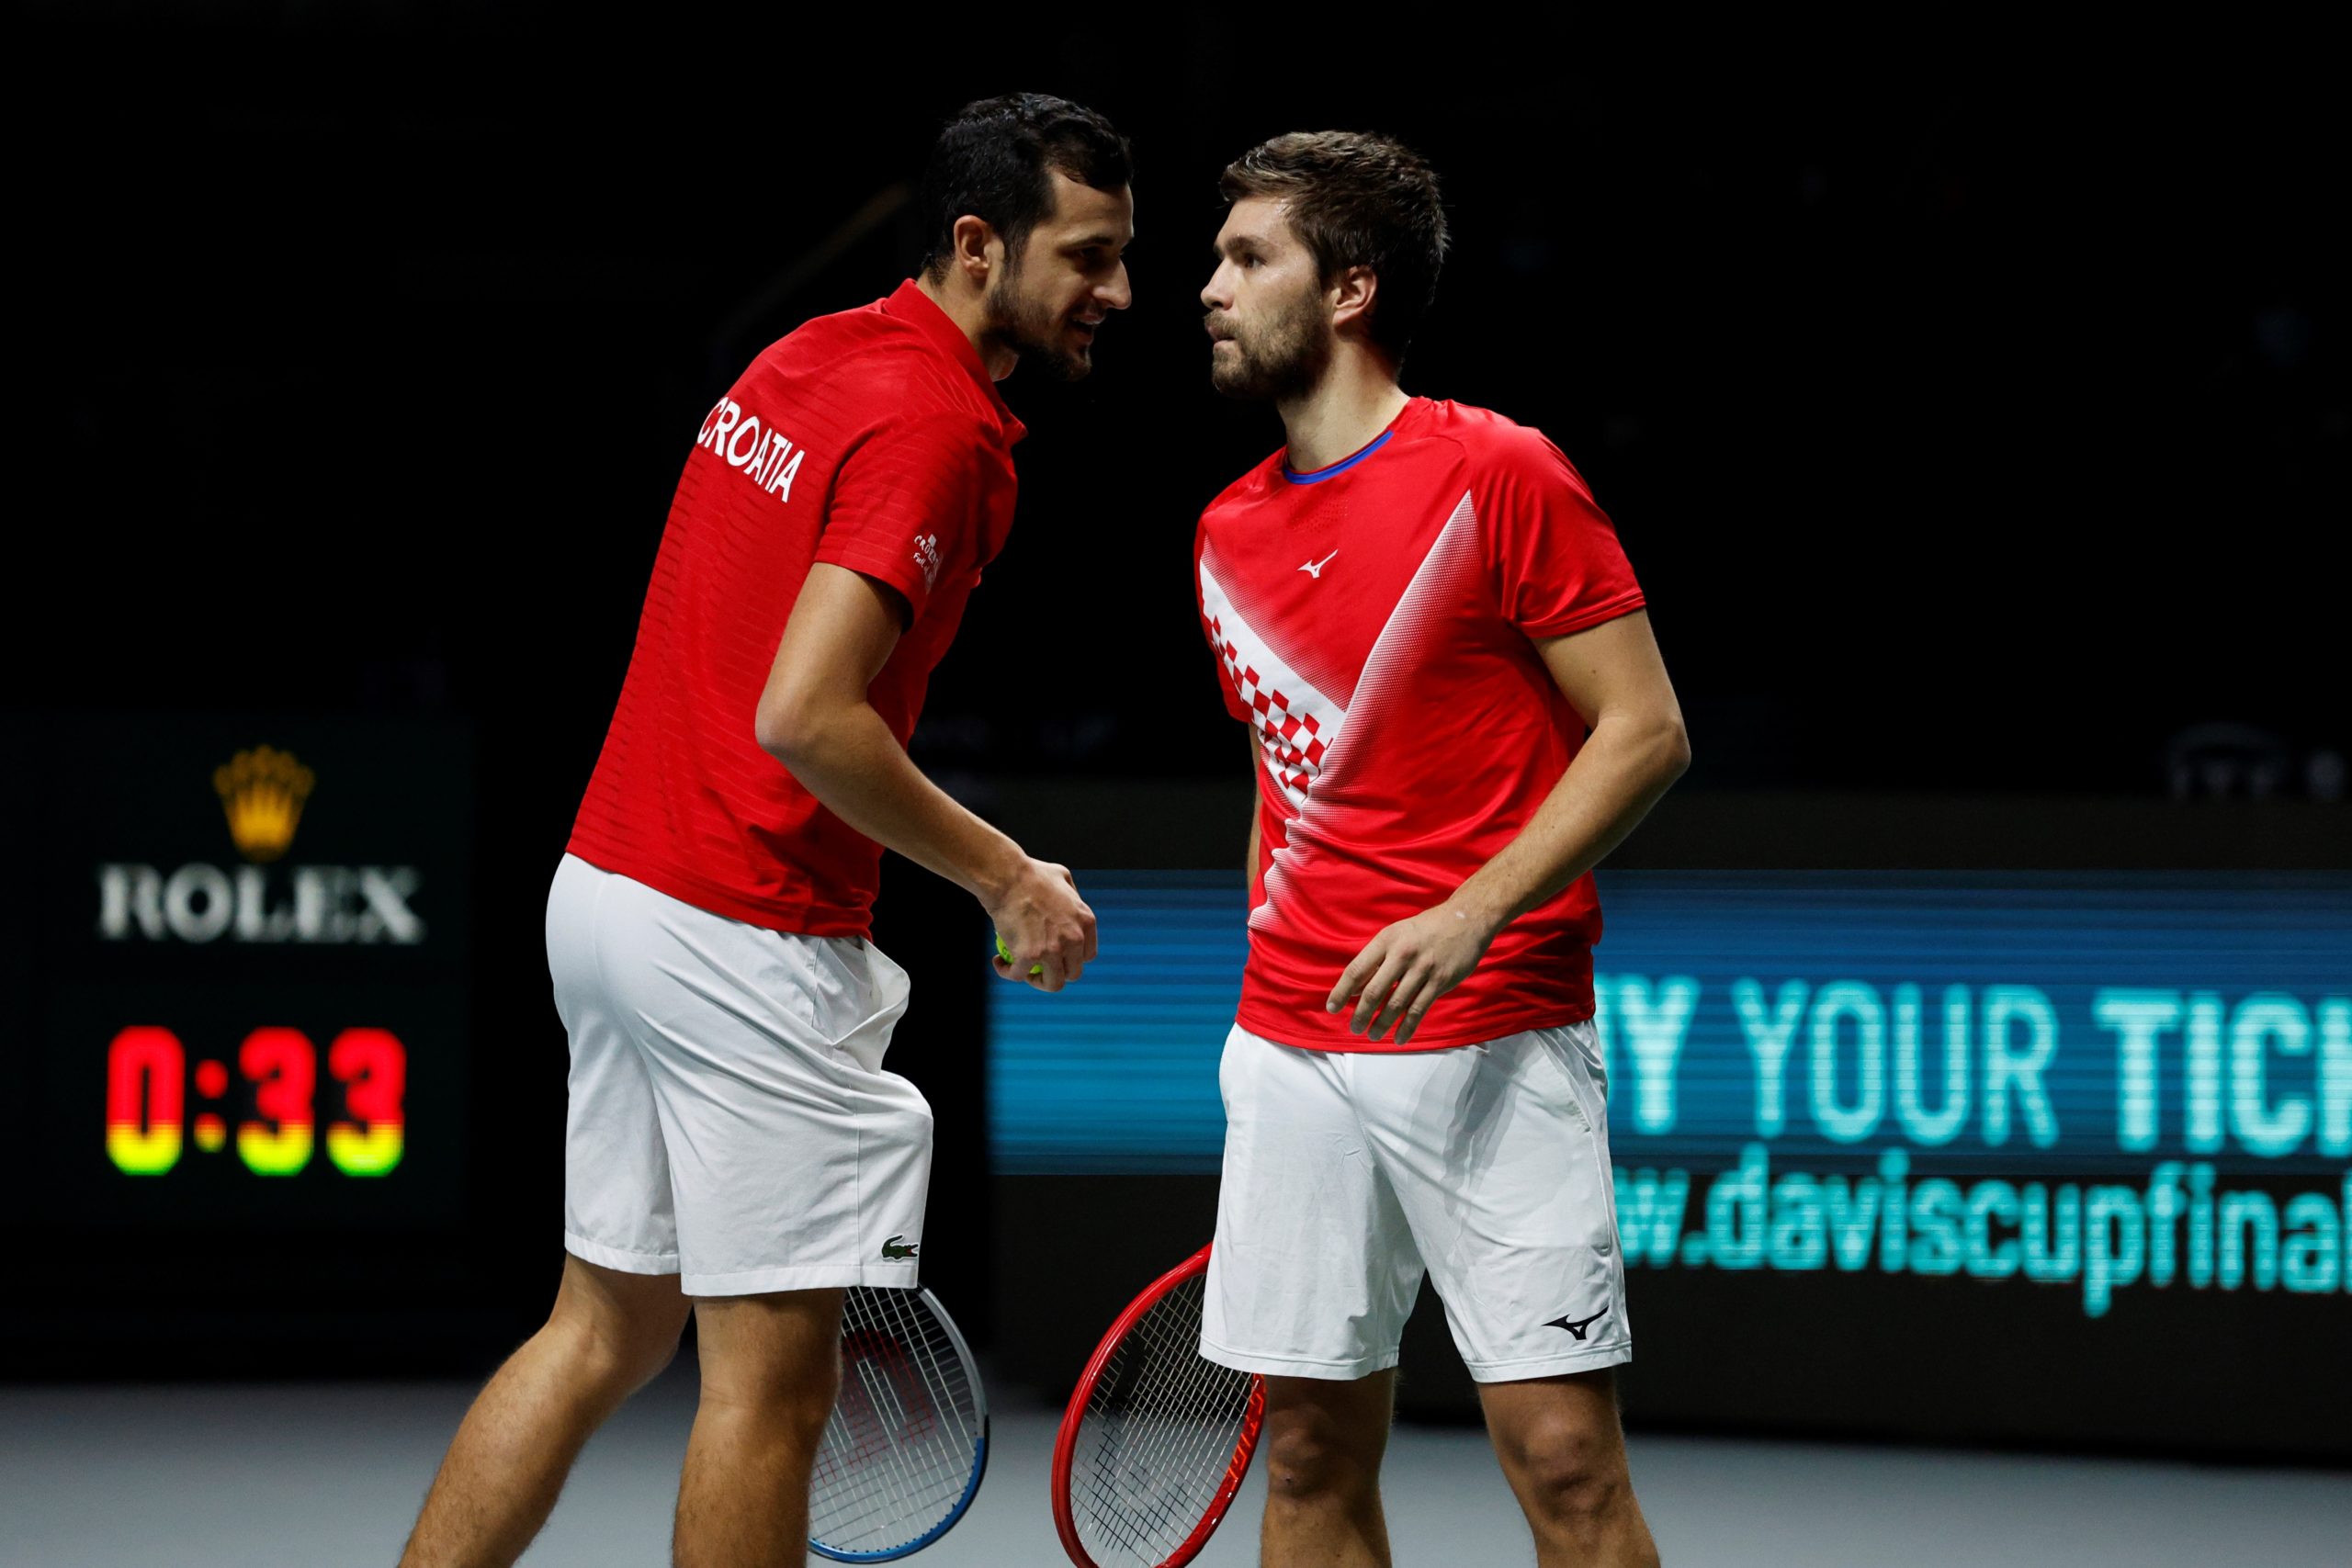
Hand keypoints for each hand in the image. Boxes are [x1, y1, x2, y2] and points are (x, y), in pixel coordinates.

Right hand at [986, 859, 1096, 992]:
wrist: (1007, 877)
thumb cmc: (1031, 873)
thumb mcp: (1063, 878)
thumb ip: (1073, 896)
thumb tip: (1072, 908)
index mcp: (1086, 921)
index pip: (1087, 955)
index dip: (1072, 959)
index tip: (1056, 956)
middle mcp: (1074, 938)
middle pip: (1073, 973)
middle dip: (1057, 973)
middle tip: (1037, 965)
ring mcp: (1053, 949)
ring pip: (1052, 984)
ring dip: (1037, 981)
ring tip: (1021, 970)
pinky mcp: (1029, 956)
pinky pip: (1019, 976)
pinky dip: (1007, 972)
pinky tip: (998, 962)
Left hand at [1327, 901, 1496, 1044]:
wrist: (1466, 920)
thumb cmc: (1425, 929)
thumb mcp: (1395, 935)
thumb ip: (1375, 961)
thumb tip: (1352, 990)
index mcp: (1386, 940)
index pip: (1357, 969)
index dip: (1341, 992)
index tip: (1332, 1009)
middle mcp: (1402, 954)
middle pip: (1374, 991)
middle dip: (1361, 1014)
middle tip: (1354, 1028)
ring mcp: (1423, 968)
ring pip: (1396, 1004)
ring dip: (1381, 1024)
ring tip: (1373, 1035)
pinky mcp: (1440, 981)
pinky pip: (1419, 1009)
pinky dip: (1407, 1027)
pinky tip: (1399, 1038)